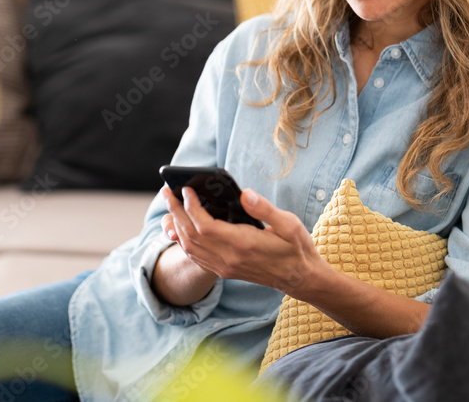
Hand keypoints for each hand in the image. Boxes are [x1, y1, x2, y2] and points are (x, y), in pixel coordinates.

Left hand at [159, 185, 327, 297]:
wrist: (300, 278)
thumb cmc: (296, 248)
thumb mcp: (288, 224)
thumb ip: (264, 209)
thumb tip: (244, 194)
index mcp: (243, 244)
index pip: (205, 225)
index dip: (191, 207)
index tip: (186, 189)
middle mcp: (229, 258)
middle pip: (191, 235)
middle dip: (176, 211)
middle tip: (168, 191)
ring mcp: (225, 267)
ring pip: (190, 247)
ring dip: (177, 225)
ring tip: (172, 206)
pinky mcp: (225, 271)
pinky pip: (196, 257)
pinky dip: (184, 241)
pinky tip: (183, 228)